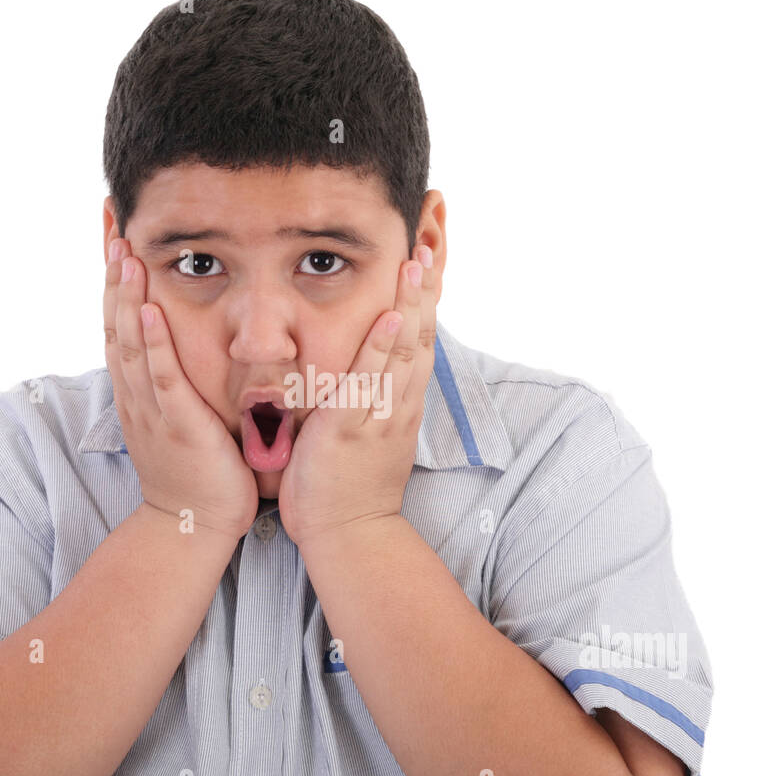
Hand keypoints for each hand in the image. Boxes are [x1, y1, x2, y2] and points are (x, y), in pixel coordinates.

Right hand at [103, 236, 258, 540]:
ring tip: (124, 251)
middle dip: (113, 272)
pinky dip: (152, 343)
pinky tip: (146, 309)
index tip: (115, 234)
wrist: (192, 524)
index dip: (114, 278)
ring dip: (126, 295)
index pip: (119, 321)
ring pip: (131, 342)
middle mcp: (136, 392)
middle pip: (115, 321)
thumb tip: (188, 344)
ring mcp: (152, 408)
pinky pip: (162, 378)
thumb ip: (179, 379)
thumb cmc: (197, 470)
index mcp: (138, 387)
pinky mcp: (177, 425)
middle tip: (112, 223)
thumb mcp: (179, 415)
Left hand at [278, 245, 436, 549]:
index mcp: (400, 401)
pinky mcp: (350, 428)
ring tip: (417, 260)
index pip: (418, 337)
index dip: (423, 296)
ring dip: (411, 302)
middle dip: (425, 286)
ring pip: (403, 350)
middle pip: (420, 333)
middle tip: (428, 240)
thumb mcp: (366, 431)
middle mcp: (398, 402)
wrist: (348, 535)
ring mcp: (379, 414)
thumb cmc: (348, 486)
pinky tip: (392, 317)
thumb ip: (367, 397)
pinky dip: (383, 347)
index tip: (425, 256)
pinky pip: (370, 381)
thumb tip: (364, 367)